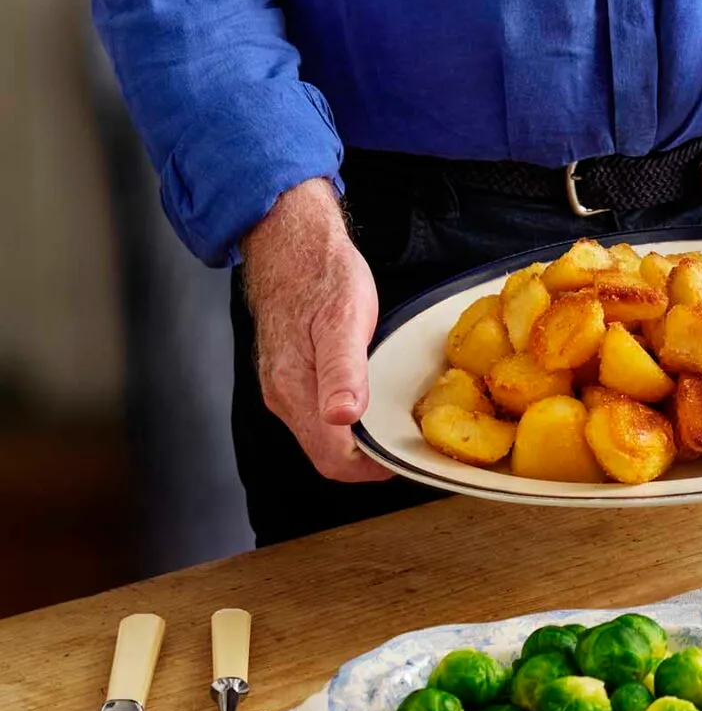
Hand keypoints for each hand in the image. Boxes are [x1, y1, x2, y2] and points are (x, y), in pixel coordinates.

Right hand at [239, 178, 390, 483]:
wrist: (291, 243)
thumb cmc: (320, 274)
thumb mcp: (344, 317)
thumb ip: (342, 371)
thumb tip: (343, 418)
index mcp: (295, 389)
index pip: (333, 459)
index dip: (372, 467)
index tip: (406, 456)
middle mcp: (284, 397)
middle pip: (327, 456)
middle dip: (368, 459)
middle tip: (409, 442)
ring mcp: (284, 388)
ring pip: (322, 438)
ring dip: (357, 442)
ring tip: (395, 424)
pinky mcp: (290, 376)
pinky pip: (317, 415)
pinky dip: (345, 421)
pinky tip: (368, 402)